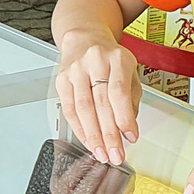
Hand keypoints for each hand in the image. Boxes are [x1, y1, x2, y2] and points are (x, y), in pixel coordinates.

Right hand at [54, 33, 141, 164]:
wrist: (85, 39)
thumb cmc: (110, 59)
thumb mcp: (130, 72)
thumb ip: (131, 100)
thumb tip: (127, 131)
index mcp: (117, 58)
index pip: (119, 91)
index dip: (124, 117)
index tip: (130, 138)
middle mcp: (95, 61)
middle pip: (101, 103)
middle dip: (109, 134)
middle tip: (115, 154)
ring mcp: (75, 70)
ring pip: (83, 108)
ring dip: (93, 136)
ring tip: (102, 153)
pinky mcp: (62, 79)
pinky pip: (70, 109)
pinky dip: (79, 129)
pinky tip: (88, 141)